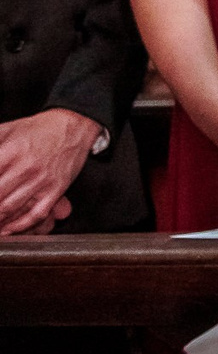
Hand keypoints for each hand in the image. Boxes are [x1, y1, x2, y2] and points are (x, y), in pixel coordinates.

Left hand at [0, 110, 97, 235]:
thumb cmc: (40, 129)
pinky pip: (35, 214)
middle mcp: (26, 167)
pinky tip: (8, 229)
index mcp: (11, 151)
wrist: (74, 124)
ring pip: (10, 209)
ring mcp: (42, 180)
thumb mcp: (8, 129)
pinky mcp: (56, 189)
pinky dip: (19, 225)